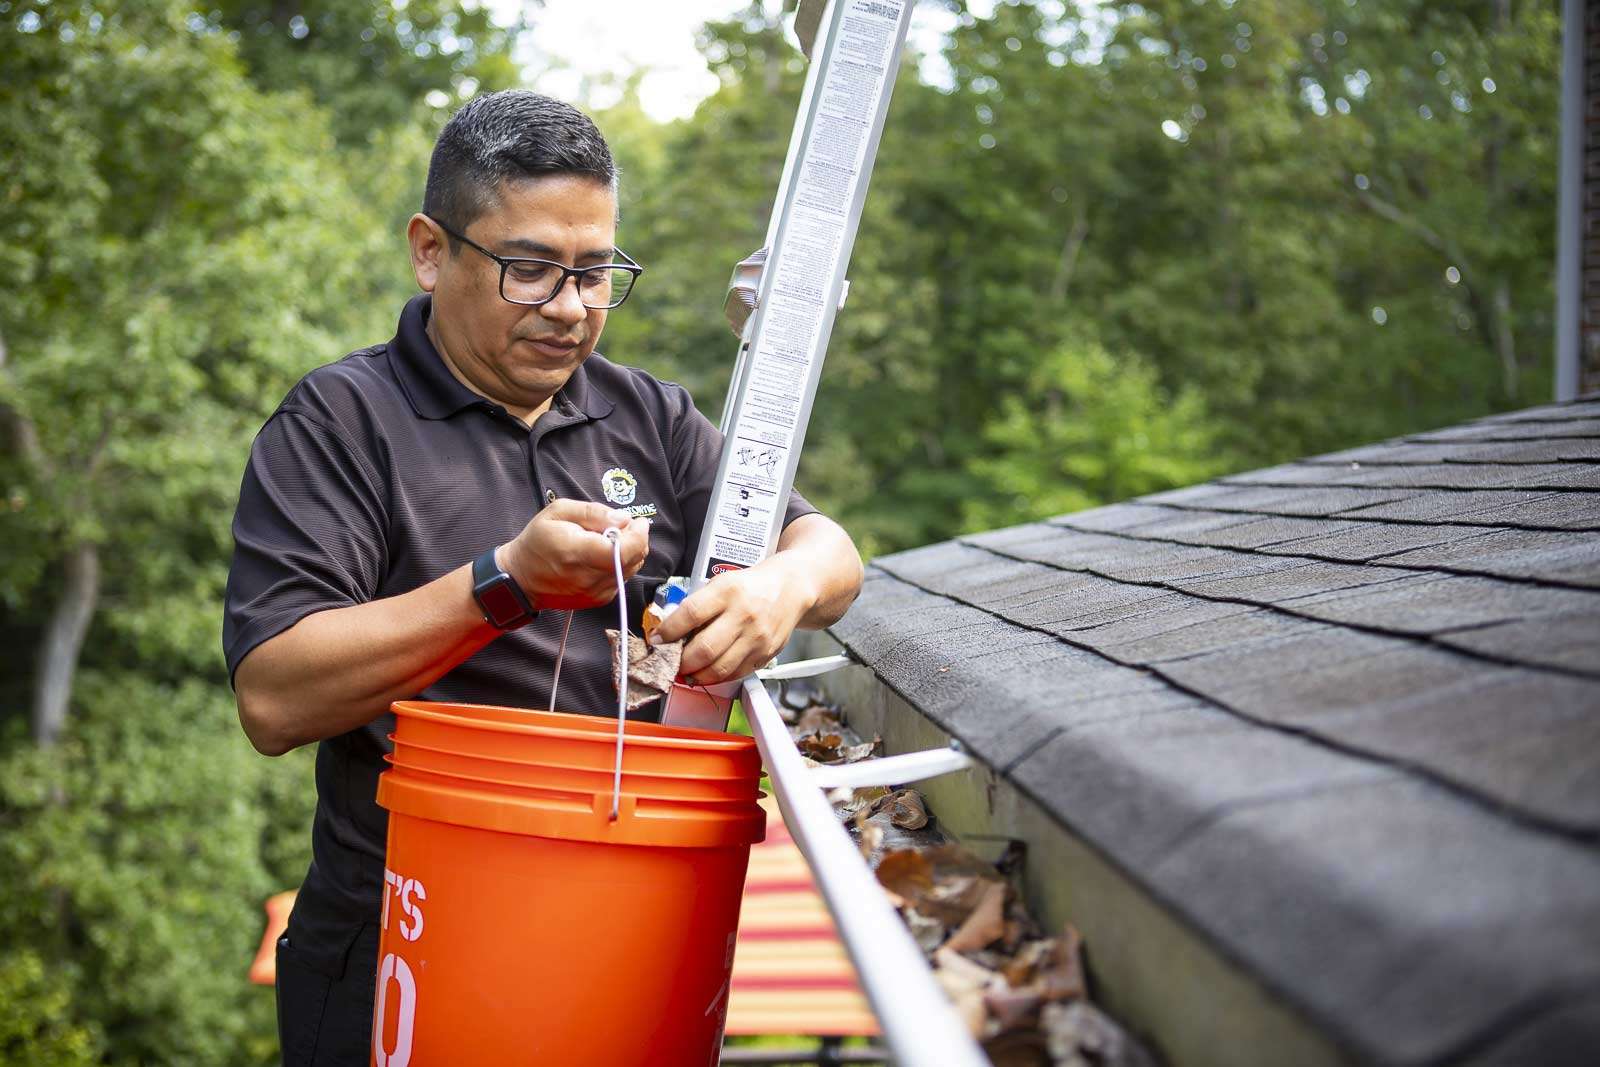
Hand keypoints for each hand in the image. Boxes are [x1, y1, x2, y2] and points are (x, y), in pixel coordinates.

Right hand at [500, 499, 648, 610]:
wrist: (521, 578)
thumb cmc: (537, 541)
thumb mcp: (558, 512)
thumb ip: (593, 512)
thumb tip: (623, 519)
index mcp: (577, 552)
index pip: (623, 550)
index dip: (638, 535)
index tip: (638, 521)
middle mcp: (589, 577)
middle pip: (633, 559)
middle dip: (636, 539)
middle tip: (621, 527)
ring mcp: (596, 592)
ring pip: (631, 569)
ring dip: (629, 552)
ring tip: (607, 542)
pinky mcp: (599, 600)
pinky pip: (622, 578)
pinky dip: (620, 565)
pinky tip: (601, 557)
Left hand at [650, 556, 817, 684]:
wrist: (790, 588)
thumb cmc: (750, 586)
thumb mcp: (721, 584)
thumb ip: (698, 606)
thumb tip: (670, 634)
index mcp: (728, 591)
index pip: (690, 614)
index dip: (668, 631)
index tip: (656, 640)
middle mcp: (744, 615)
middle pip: (704, 649)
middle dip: (681, 662)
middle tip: (671, 662)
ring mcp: (757, 637)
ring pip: (719, 668)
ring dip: (696, 676)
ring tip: (686, 672)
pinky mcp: (766, 654)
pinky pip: (736, 674)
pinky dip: (717, 678)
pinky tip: (707, 674)